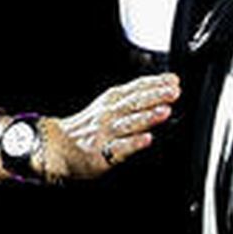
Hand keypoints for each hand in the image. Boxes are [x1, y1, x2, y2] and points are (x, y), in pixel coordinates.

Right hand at [38, 72, 179, 182]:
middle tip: (173, 92)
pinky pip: (120, 148)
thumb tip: (163, 89)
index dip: (155, 83)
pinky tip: (146, 140)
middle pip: (134, 103)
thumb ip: (132, 98)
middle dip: (155, 96)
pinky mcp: (102, 153)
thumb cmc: (88, 127)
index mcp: (112, 100)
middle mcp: (109, 114)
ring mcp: (105, 133)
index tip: (173, 80)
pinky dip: (133, 143)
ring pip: (128, 123)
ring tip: (164, 112)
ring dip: (147, 117)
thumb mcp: (108, 104)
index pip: (136, 88)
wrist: (58, 146)